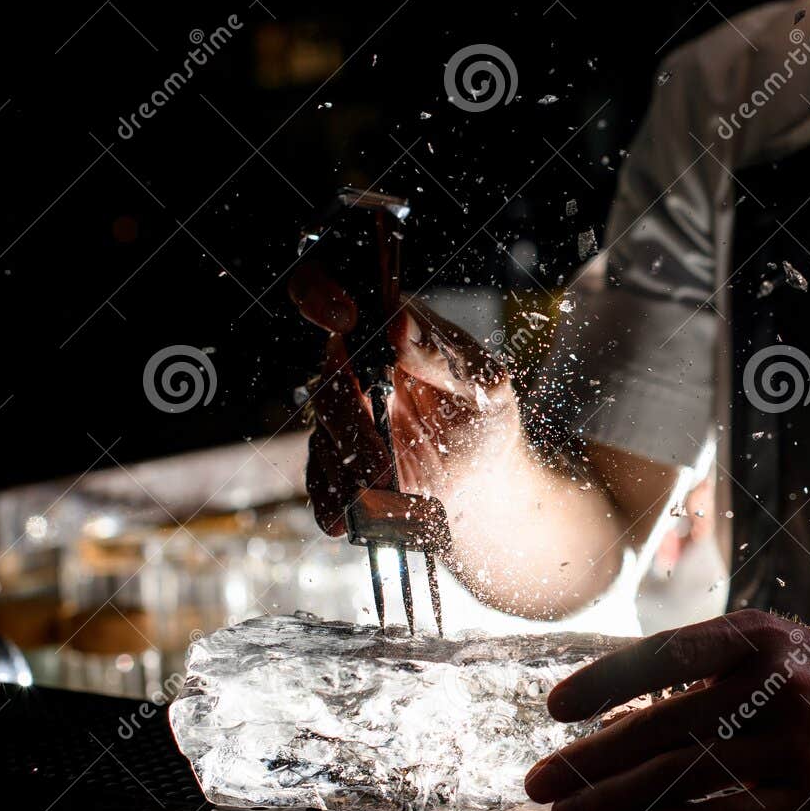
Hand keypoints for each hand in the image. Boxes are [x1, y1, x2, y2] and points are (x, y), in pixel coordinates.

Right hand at [289, 262, 520, 536]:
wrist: (484, 480)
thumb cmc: (488, 416)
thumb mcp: (484, 384)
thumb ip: (444, 356)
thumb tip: (398, 325)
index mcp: (388, 326)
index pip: (333, 290)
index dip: (322, 292)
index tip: (343, 317)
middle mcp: (357, 365)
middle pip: (330, 376)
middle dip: (351, 419)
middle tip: (380, 459)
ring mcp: (344, 413)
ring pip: (324, 431)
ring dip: (344, 469)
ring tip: (375, 497)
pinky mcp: (338, 456)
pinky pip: (321, 475)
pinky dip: (331, 499)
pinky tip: (342, 520)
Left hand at [524, 610, 809, 810]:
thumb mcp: (772, 644)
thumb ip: (701, 667)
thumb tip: (610, 711)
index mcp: (757, 637)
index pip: (665, 654)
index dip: (605, 681)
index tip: (553, 709)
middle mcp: (774, 685)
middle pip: (663, 726)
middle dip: (590, 759)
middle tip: (537, 783)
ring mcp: (793, 743)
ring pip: (684, 776)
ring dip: (614, 800)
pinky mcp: (809, 798)